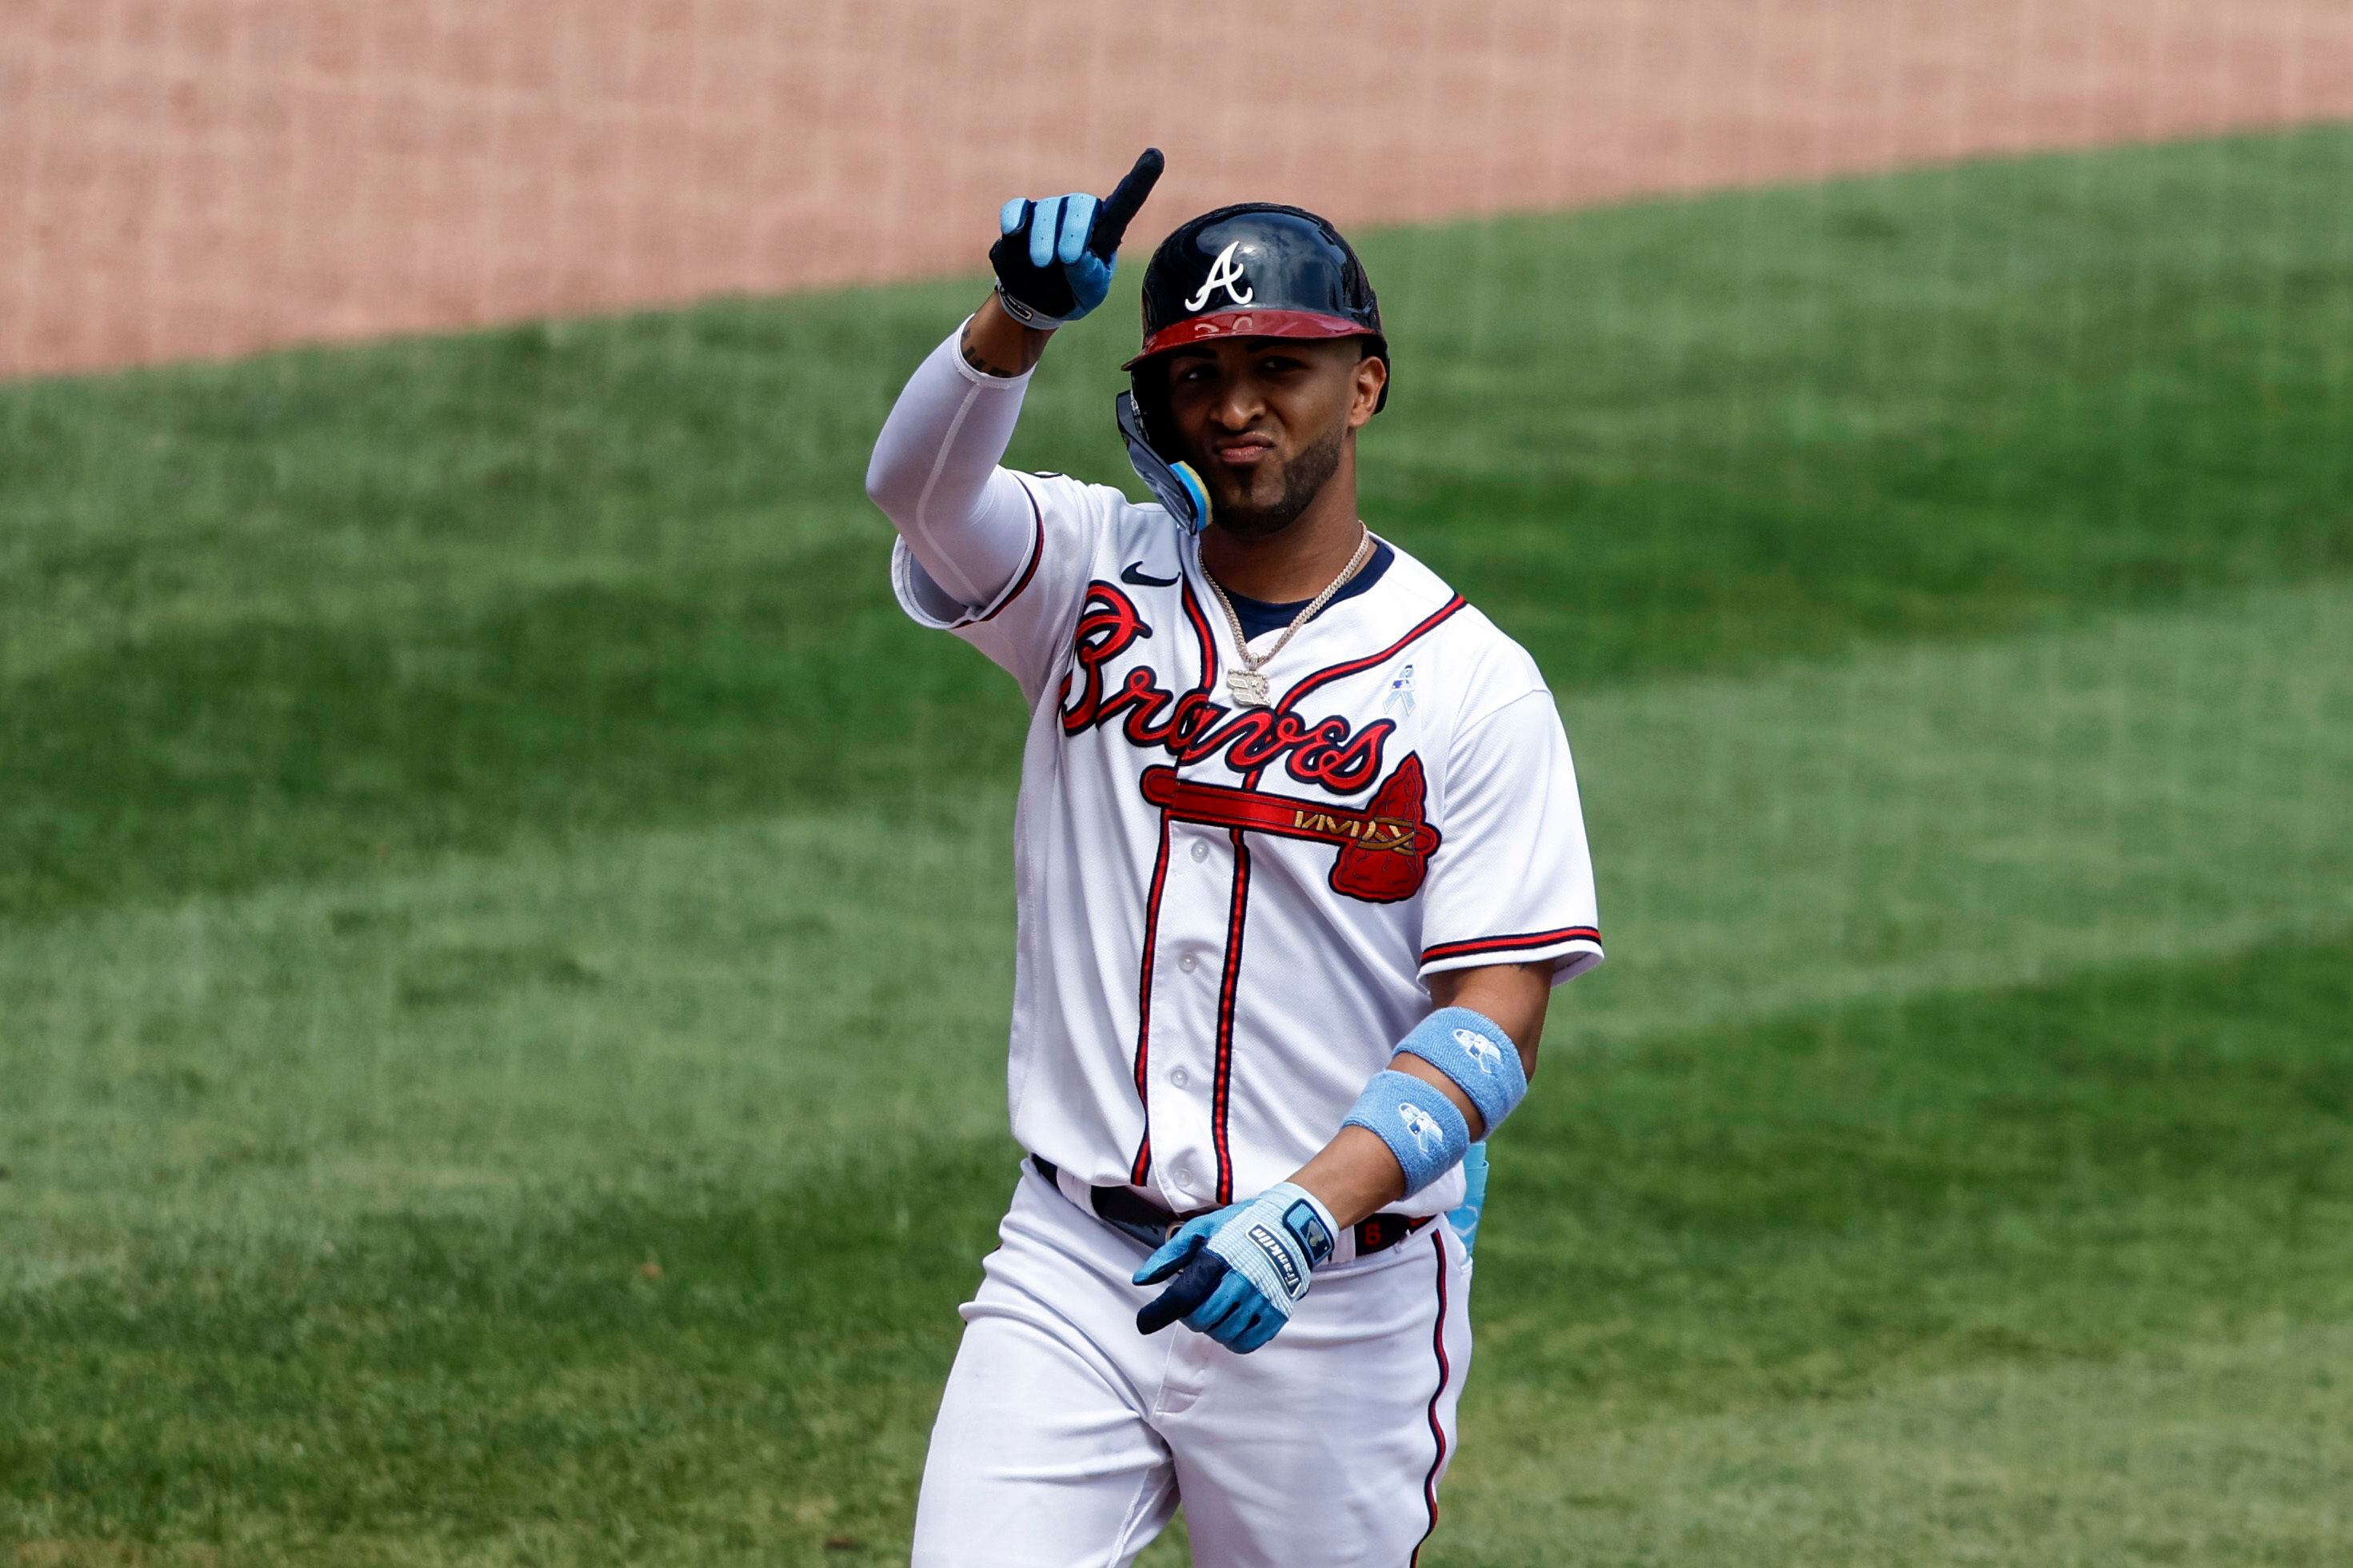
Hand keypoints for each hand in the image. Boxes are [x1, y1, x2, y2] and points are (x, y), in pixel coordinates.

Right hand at [989, 148, 1163, 327]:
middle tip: (1066, 259)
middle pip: (1081, 204)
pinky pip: (1017, 208)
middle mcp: (1080, 214)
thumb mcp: (1089, 294)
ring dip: (1043, 238)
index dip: (1141, 179)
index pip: (1126, 202)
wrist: (1035, 301)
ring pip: (1047, 210)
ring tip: (1041, 264)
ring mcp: (1050, 212)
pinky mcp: (1022, 218)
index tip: (1155, 156)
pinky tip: (1014, 230)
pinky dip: (1015, 217)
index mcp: (1106, 231)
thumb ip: (1089, 278)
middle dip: (1074, 230)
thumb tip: (1075, 257)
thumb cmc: (1072, 292)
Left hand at [1133, 1182, 1336, 1353]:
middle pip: (1201, 1319)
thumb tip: (1141, 1280)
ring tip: (1215, 1310)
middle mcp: (1240, 1280)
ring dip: (1211, 1327)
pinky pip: (1247, 1343)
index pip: (1182, 1296)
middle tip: (1192, 1305)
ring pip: (1223, 1334)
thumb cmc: (1242, 1226)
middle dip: (1189, 1317)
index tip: (1144, 1323)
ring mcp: (1261, 1298)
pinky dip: (1233, 1340)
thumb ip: (1169, 1255)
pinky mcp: (1277, 1312)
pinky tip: (1231, 1324)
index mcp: (1218, 1257)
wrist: (1290, 1226)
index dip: (1158, 1314)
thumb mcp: (1203, 1229)